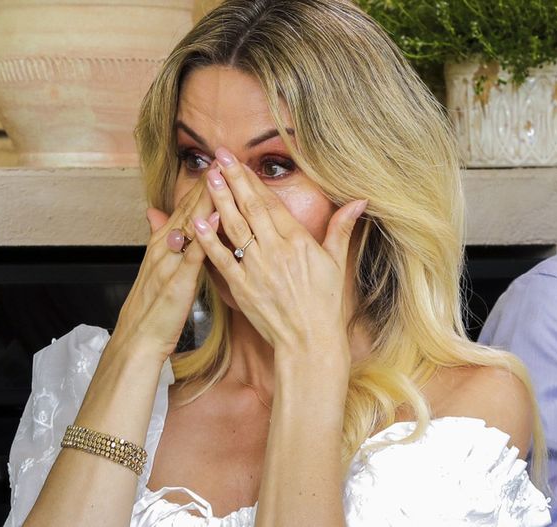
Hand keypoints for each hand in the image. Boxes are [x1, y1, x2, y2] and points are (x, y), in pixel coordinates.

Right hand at [107, 178, 216, 362]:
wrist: (139, 336)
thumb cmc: (155, 305)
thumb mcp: (157, 266)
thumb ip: (160, 238)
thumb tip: (155, 213)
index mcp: (164, 241)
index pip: (187, 206)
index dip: (204, 184)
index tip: (222, 163)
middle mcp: (165, 246)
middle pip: (190, 208)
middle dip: (209, 183)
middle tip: (226, 158)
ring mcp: (170, 261)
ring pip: (191, 224)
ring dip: (208, 199)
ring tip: (224, 176)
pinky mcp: (177, 281)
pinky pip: (194, 254)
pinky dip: (207, 234)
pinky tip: (220, 218)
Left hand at [190, 147, 366, 368]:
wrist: (309, 341)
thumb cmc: (325, 303)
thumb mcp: (336, 263)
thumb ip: (341, 228)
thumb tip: (360, 201)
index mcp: (298, 242)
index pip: (271, 203)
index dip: (252, 180)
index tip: (238, 161)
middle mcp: (275, 251)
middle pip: (250, 208)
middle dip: (233, 180)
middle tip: (218, 156)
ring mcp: (256, 269)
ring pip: (234, 228)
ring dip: (219, 201)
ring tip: (207, 178)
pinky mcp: (241, 288)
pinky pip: (221, 260)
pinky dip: (208, 240)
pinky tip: (196, 222)